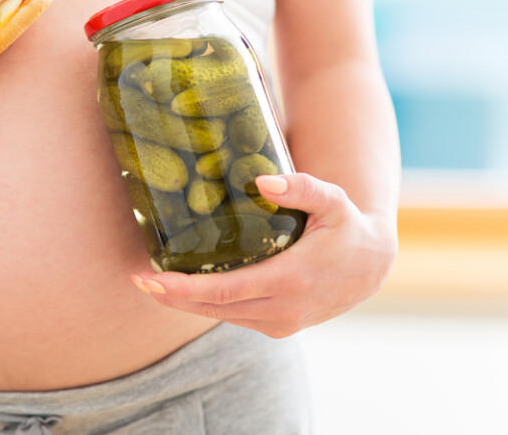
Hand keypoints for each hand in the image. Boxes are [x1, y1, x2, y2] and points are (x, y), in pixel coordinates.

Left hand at [130, 173, 396, 338]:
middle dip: (171, 296)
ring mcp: (281, 324)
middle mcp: (282, 311)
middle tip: (136, 279)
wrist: (372, 267)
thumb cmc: (347, 227)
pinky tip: (184, 290)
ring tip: (152, 283)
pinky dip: (206, 306)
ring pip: (220, 316)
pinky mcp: (279, 328)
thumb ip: (301, 187)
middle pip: (212, 308)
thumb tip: (260, 180)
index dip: (181, 288)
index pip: (222, 291)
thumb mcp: (332, 200)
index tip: (149, 278)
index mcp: (289, 281)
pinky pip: (234, 317)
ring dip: (184, 303)